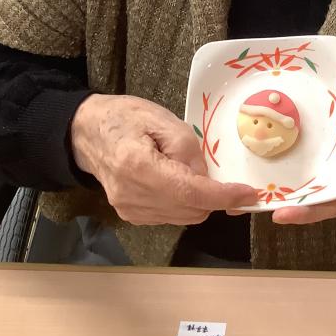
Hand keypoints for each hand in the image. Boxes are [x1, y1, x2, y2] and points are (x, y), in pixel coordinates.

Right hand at [70, 94, 256, 225]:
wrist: (87, 133)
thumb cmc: (125, 118)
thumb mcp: (161, 118)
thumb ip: (188, 148)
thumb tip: (207, 177)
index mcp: (139, 167)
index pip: (190, 192)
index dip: (223, 195)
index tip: (249, 193)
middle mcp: (133, 197)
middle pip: (191, 209)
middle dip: (213, 195)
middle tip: (220, 172)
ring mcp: (130, 210)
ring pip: (184, 217)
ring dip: (199, 199)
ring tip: (187, 169)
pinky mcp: (131, 216)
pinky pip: (171, 216)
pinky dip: (184, 202)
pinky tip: (176, 179)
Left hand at [270, 97, 335, 225]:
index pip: (335, 201)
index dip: (309, 211)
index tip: (281, 215)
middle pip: (319, 199)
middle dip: (290, 203)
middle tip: (255, 201)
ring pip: (317, 184)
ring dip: (292, 187)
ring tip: (260, 186)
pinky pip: (320, 167)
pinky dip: (302, 167)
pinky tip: (281, 159)